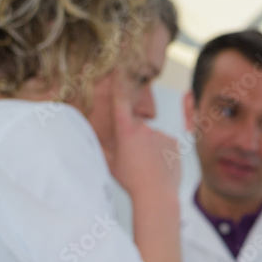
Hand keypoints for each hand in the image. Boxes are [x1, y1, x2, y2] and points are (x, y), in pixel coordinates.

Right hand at [107, 70, 179, 193]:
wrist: (157, 195)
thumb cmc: (130, 181)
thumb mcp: (110, 164)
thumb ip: (101, 147)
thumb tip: (87, 138)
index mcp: (126, 131)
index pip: (120, 100)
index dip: (120, 82)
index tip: (121, 66)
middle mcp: (145, 128)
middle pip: (137, 128)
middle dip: (135, 141)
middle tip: (136, 162)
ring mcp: (162, 134)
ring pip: (152, 138)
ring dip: (150, 149)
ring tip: (149, 167)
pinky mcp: (175, 143)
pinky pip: (165, 145)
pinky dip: (162, 154)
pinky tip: (160, 167)